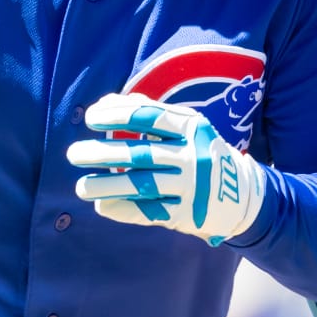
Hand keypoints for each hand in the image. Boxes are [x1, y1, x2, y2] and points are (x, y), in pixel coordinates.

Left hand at [67, 93, 267, 245]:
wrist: (241, 194)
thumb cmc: (201, 151)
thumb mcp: (186, 126)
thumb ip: (149, 112)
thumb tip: (106, 103)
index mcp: (192, 127)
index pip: (148, 117)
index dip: (116, 115)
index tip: (90, 119)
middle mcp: (193, 155)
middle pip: (140, 153)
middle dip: (102, 153)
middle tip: (74, 154)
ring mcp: (191, 186)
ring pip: (141, 185)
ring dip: (107, 186)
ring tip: (81, 187)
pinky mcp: (187, 213)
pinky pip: (149, 211)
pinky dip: (123, 209)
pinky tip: (103, 206)